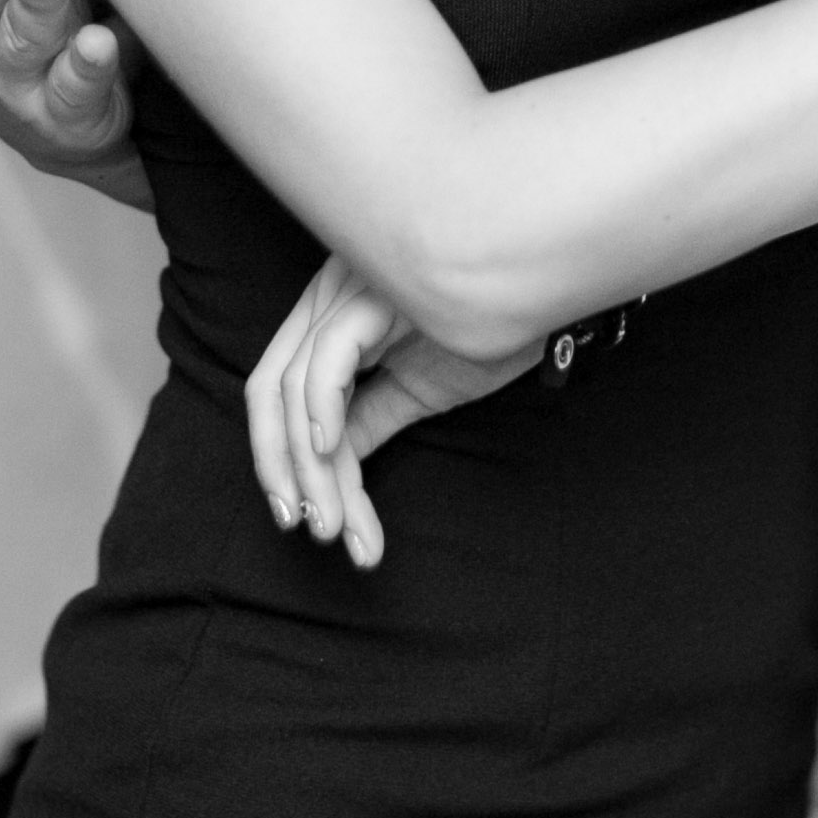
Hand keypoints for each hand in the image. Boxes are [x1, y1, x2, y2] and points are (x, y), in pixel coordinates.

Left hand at [244, 255, 543, 567]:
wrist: (548, 297)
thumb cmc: (490, 329)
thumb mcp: (417, 388)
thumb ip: (368, 418)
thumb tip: (331, 461)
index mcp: (331, 309)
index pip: (276, 388)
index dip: (275, 455)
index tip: (299, 516)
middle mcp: (327, 291)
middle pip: (269, 390)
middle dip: (281, 469)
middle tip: (313, 529)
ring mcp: (345, 288)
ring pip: (296, 390)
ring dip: (314, 468)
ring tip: (338, 522)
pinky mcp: (371, 295)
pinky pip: (326, 363)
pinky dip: (321, 413)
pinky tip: (332, 456)